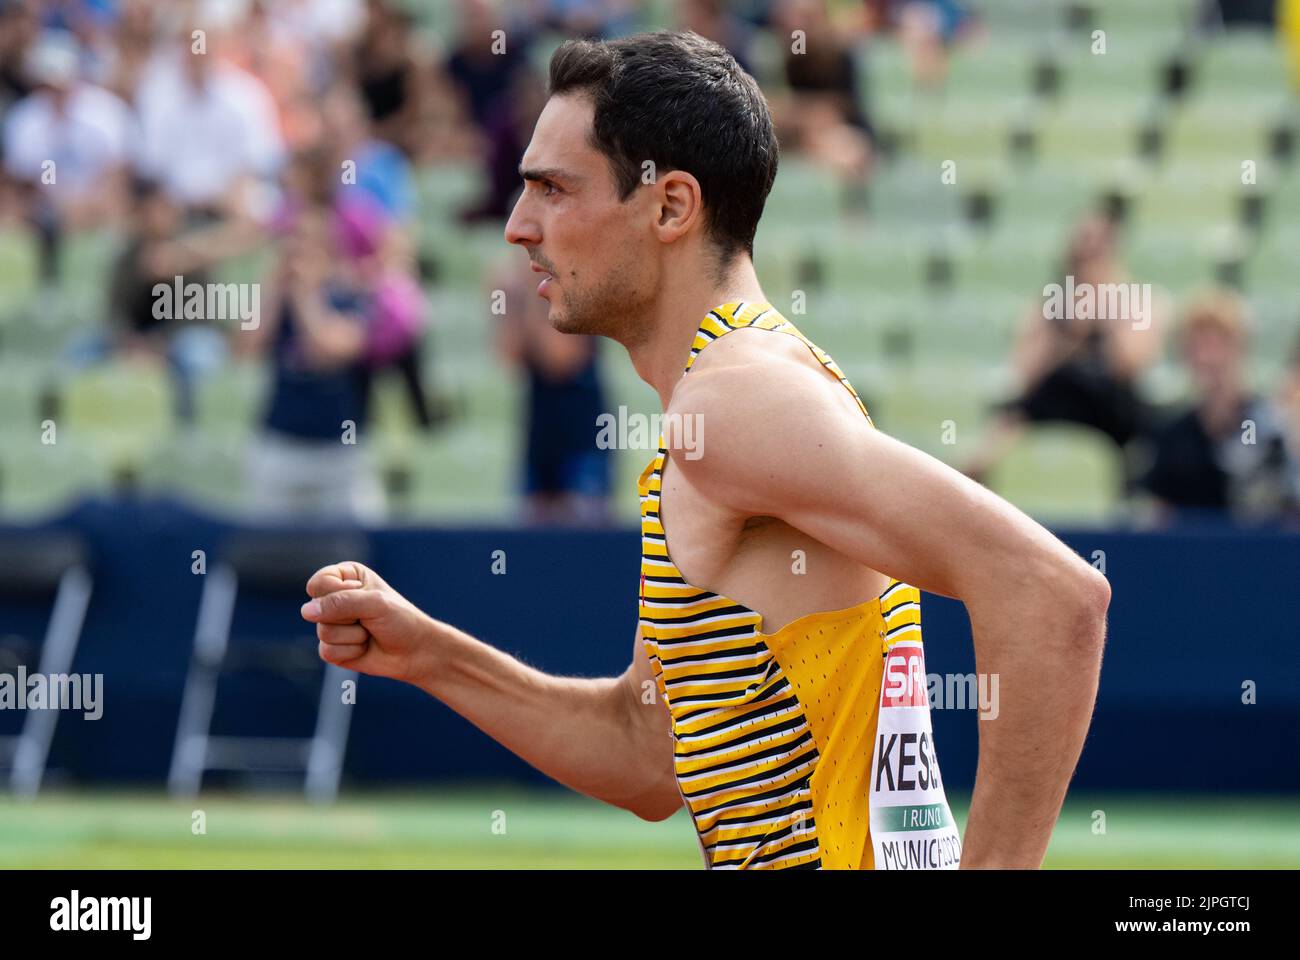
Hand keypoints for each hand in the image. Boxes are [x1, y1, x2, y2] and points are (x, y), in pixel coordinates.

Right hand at [300, 561, 437, 683]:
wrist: (414, 651)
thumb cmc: (400, 620)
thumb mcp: (375, 603)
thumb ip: (341, 602)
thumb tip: (306, 611)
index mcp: (346, 577)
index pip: (319, 583)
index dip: (337, 592)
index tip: (363, 593)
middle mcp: (335, 598)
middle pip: (318, 609)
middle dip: (349, 617)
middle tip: (370, 618)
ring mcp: (331, 624)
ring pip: (323, 632)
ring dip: (353, 636)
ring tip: (369, 633)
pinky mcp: (331, 647)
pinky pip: (327, 651)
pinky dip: (350, 651)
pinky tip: (364, 648)